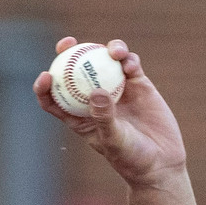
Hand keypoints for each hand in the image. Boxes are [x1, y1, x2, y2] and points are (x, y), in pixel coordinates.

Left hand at [34, 38, 187, 189]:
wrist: (160, 161)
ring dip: (105, 50)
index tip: (45, 75)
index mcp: (80, 117)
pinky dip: (129, 60)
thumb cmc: (131, 158)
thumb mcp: (114, 140)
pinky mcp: (138, 85)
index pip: (55, 99)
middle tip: (68, 43)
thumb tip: (96, 91)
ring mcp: (117, 89)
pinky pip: (130, 65)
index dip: (45, 86)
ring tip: (113, 50)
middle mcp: (95, 100)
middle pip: (76, 72)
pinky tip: (129, 61)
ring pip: (104, 62)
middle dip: (69, 53)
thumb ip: (105, 117)